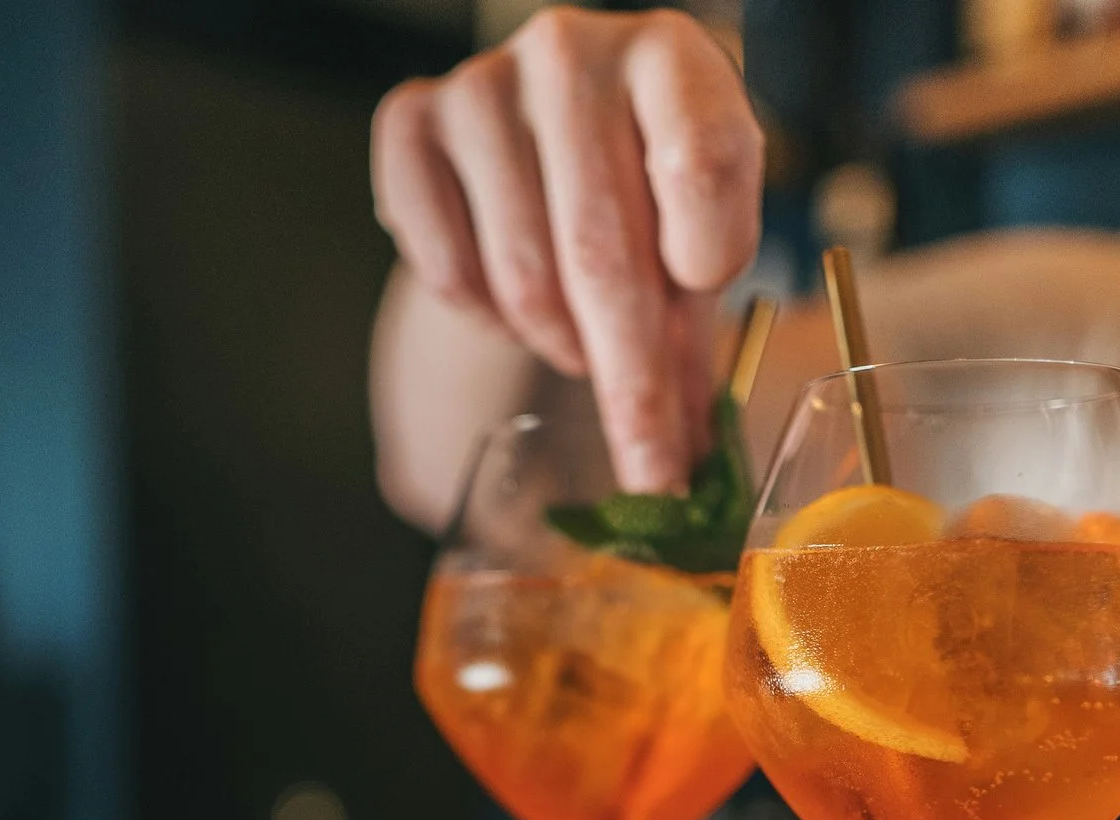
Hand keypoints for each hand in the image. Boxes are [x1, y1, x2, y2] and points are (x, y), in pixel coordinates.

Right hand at [371, 8, 762, 492]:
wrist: (542, 149)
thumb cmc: (638, 202)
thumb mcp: (693, 246)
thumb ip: (698, 335)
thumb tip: (693, 464)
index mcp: (673, 58)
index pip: (704, 164)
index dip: (709, 262)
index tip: (704, 343)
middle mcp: (575, 51)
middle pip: (605, 251)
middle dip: (632, 382)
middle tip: (651, 468)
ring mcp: (485, 85)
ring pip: (523, 276)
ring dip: (557, 341)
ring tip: (575, 340)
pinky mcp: (409, 121)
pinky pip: (443, 267)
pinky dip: (481, 314)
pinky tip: (506, 298)